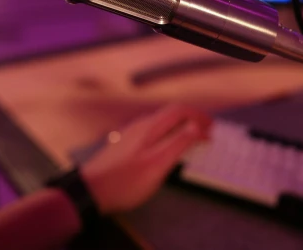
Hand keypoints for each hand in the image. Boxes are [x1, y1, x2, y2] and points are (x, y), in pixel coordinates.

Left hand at [80, 104, 211, 214]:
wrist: (90, 191)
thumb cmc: (125, 181)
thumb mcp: (157, 164)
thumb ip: (178, 144)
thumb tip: (197, 127)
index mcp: (150, 127)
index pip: (179, 110)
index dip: (198, 116)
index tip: (212, 127)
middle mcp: (141, 125)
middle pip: (171, 114)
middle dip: (191, 120)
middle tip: (206, 132)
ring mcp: (132, 134)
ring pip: (161, 123)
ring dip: (180, 127)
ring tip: (192, 140)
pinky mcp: (126, 145)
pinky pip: (153, 132)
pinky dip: (168, 135)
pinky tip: (167, 148)